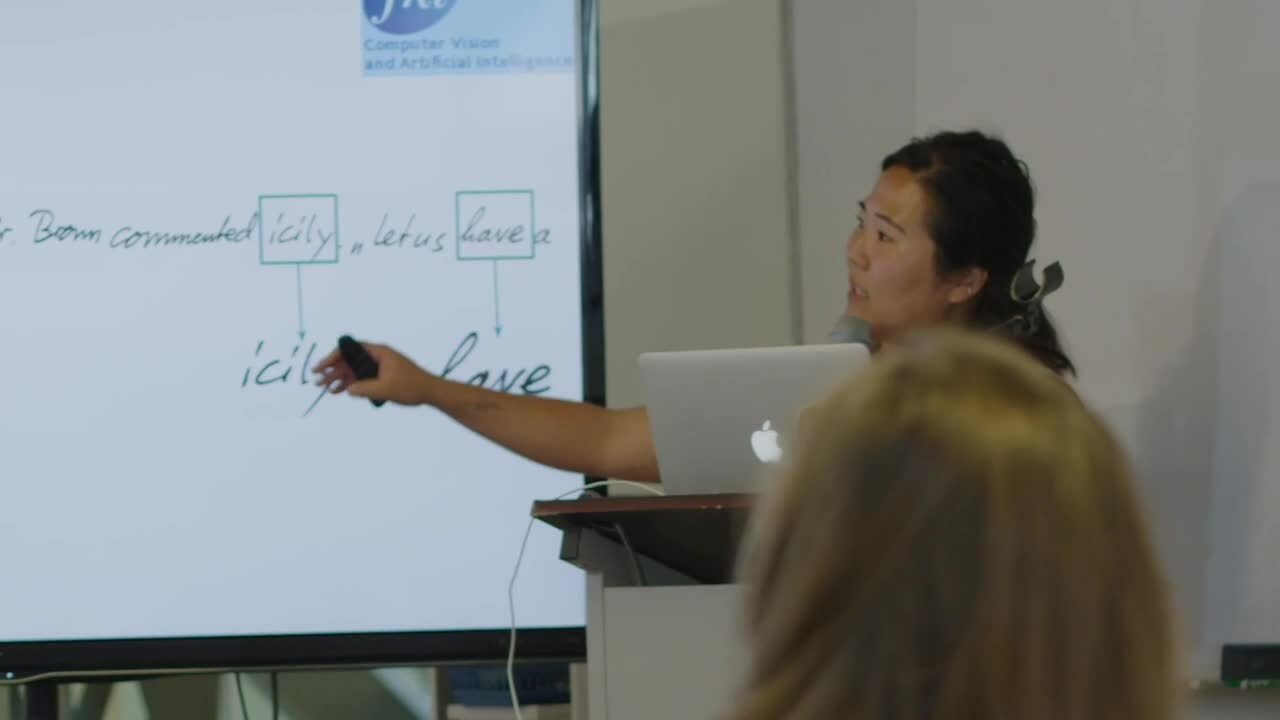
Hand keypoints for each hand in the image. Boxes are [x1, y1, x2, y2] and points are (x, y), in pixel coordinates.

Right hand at [311, 341, 435, 405]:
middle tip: (316, 380)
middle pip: (349, 360)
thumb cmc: (412, 386)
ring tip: (324, 388)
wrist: (430, 392)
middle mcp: (376, 356)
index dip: (333, 357)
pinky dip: (350, 384)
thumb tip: (348, 390)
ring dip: (339, 378)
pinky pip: (361, 378)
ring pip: (353, 370)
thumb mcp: (386, 389)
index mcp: (379, 352)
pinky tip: (339, 391)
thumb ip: (365, 389)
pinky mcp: (381, 376)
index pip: (350, 350)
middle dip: (332, 370)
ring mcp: (378, 366)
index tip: (321, 367)